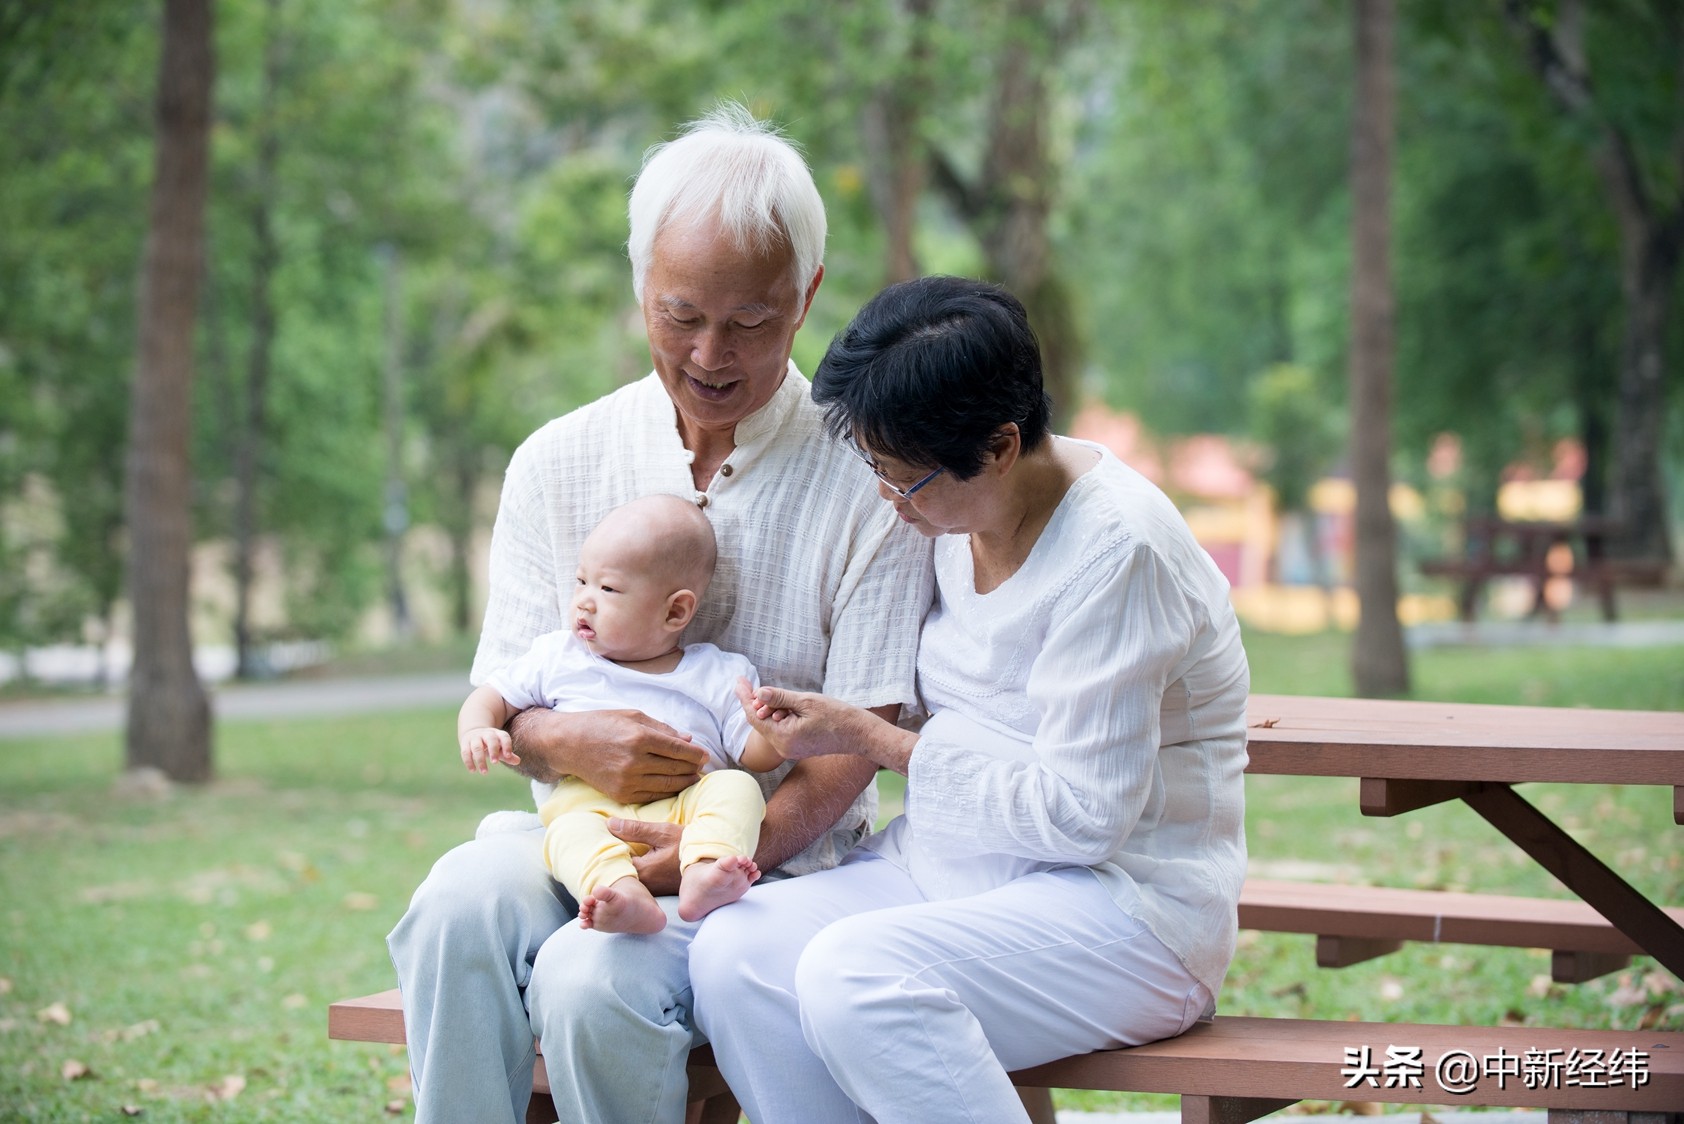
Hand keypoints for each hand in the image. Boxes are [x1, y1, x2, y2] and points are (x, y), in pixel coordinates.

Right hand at [460, 727, 520, 773]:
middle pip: (490, 739)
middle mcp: (486, 734)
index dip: (506, 745)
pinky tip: (473, 771)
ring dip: (480, 760)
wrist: (473, 732)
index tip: (508, 756)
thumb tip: (518, 761)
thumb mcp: (500, 747)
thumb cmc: (491, 744)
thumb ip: (507, 755)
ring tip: (485, 772)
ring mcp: (475, 738)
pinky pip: (466, 752)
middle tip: (495, 763)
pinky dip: (469, 762)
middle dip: (493, 750)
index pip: (504, 737)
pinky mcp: (465, 744)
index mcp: (497, 734)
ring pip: (477, 747)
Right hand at [512, 708, 710, 802]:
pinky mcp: (621, 794)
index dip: (696, 754)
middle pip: (676, 768)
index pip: (678, 749)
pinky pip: (652, 795)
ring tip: (693, 778)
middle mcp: (635, 761)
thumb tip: (688, 740)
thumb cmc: (602, 724)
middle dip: (693, 768)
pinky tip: (675, 786)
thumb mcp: (633, 716)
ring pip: (667, 784)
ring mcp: (627, 780)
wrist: (569, 744)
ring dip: (685, 782)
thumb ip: (662, 728)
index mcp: (639, 737)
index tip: (705, 755)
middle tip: (703, 767)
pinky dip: (667, 792)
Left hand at [608, 818, 682, 895]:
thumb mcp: (663, 832)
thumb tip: (609, 823)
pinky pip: (639, 882)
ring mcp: (651, 890)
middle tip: (610, 842)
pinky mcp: (658, 891)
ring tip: (623, 849)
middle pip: (619, 872)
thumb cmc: (688, 845)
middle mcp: (644, 885)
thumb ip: (635, 829)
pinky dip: (635, 871)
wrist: (711, 863)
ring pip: (629, 877)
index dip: (608, 849)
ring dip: (624, 865)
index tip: (605, 838)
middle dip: (614, 858)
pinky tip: (637, 858)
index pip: (613, 862)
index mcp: (642, 871)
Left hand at [733, 679, 867, 760]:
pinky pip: (781, 731)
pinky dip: (780, 717)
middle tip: (756, 684)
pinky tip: (787, 707)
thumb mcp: (805, 701)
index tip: (738, 680)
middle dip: (757, 703)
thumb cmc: (836, 715)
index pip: (754, 716)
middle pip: (760, 722)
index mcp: (783, 738)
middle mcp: (783, 748)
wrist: (858, 734)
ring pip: (770, 726)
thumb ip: (779, 698)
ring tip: (782, 697)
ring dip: (770, 709)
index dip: (744, 697)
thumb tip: (757, 692)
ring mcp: (790, 750)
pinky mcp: (797, 748)